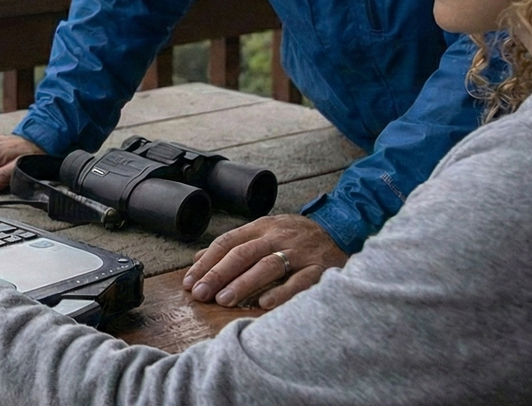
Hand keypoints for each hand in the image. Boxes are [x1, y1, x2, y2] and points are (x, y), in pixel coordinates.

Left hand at [184, 214, 347, 309]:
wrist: (341, 228)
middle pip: (244, 253)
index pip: (228, 242)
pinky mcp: (321, 267)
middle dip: (219, 274)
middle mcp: (279, 237)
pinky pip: (300, 280)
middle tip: (201, 293)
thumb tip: (198, 259)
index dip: (207, 262)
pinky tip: (264, 304)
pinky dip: (282, 292)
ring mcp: (300, 252)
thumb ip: (234, 245)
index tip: (190, 282)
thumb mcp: (264, 232)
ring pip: (268, 265)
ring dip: (243, 283)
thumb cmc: (295, 236)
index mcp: (262, 227)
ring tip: (224, 300)